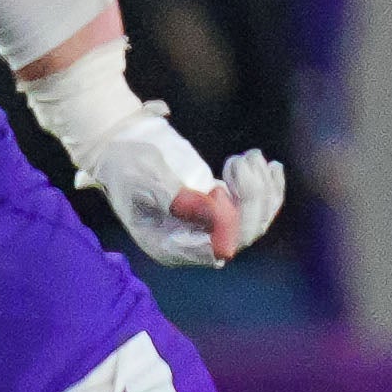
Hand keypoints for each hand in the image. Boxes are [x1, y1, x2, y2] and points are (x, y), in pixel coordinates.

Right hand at [96, 118, 288, 267]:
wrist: (120, 143)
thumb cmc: (127, 162)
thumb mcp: (148, 179)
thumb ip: (180, 200)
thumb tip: (216, 217)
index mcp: (169, 246)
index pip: (215, 247)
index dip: (230, 221)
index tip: (219, 183)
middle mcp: (192, 242)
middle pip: (242, 235)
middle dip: (252, 199)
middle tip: (241, 160)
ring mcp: (207, 226)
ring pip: (255, 222)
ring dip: (262, 189)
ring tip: (250, 156)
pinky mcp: (219, 208)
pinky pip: (257, 209)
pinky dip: (269, 188)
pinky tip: (270, 166)